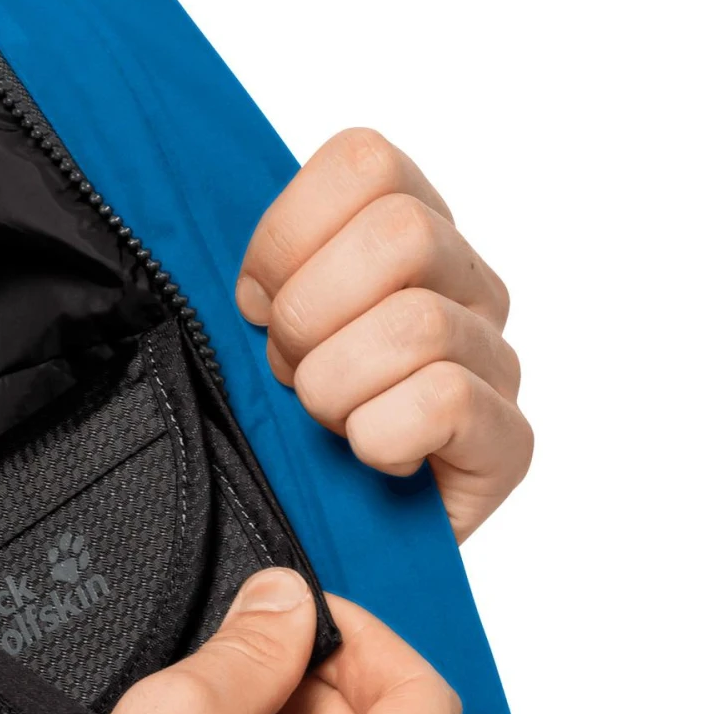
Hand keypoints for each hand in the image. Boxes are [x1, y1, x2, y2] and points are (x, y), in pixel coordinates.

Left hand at [236, 128, 531, 541]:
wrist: (323, 550)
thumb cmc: (286, 435)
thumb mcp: (253, 332)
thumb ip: (256, 268)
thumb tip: (205, 239)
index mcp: (411, 233)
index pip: (365, 163)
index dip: (286, 238)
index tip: (254, 307)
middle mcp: (467, 286)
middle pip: (401, 233)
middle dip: (312, 316)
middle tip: (288, 375)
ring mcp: (495, 362)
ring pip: (418, 324)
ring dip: (338, 386)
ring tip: (328, 424)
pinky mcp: (509, 442)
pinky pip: (445, 400)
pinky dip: (381, 436)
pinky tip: (370, 459)